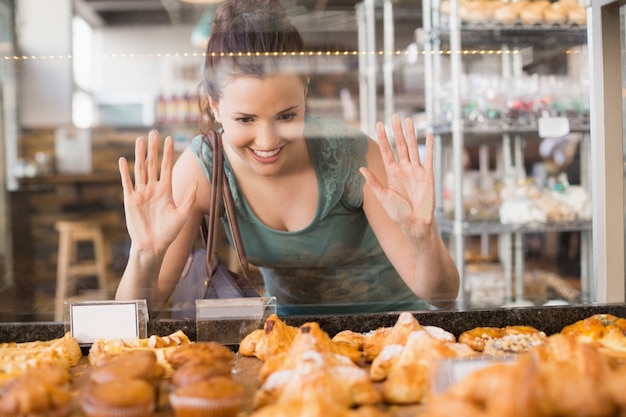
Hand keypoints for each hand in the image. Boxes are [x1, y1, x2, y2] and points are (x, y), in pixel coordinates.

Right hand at [118, 130, 196, 252]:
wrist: (154, 246)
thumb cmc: (169, 232)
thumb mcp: (183, 214)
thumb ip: (189, 198)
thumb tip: (196, 182)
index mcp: (166, 190)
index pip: (167, 167)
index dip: (168, 153)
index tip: (170, 139)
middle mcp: (153, 189)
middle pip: (153, 164)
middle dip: (153, 149)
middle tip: (153, 132)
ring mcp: (141, 193)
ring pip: (140, 169)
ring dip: (140, 155)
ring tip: (140, 140)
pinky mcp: (130, 200)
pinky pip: (127, 183)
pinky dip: (124, 172)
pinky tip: (123, 160)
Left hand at [360, 115, 434, 234]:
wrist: (415, 223)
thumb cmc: (397, 213)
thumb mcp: (383, 197)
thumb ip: (373, 182)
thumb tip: (360, 168)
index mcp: (392, 173)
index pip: (386, 151)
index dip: (383, 138)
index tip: (379, 124)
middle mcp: (404, 169)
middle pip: (400, 146)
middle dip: (397, 131)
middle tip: (394, 116)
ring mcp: (416, 171)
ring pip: (413, 148)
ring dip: (411, 134)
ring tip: (409, 120)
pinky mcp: (428, 176)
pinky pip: (429, 159)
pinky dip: (429, 147)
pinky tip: (428, 135)